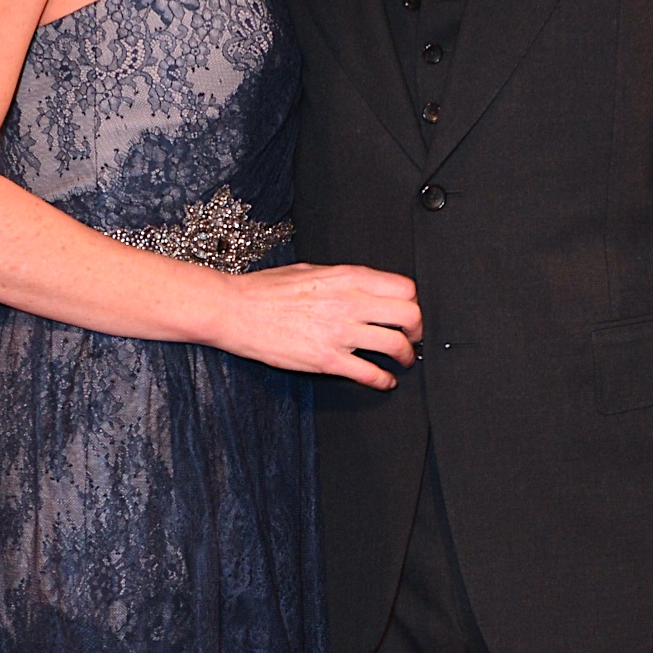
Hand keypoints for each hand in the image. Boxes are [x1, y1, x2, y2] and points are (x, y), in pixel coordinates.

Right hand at [218, 262, 421, 385]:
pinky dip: (383, 380)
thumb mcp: (311, 270)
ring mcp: (339, 332)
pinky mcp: (326, 359)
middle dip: (417, 329)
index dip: (412, 302)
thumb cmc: (265, 290)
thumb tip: (365, 287)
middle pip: (409, 314)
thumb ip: (343, 279)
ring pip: (395, 344)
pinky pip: (369, 373)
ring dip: (406, 356)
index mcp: (346, 277)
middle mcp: (348, 302)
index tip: (408, 311)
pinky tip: (383, 381)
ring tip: (403, 360)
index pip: (404, 287)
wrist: (235, 310)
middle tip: (413, 337)